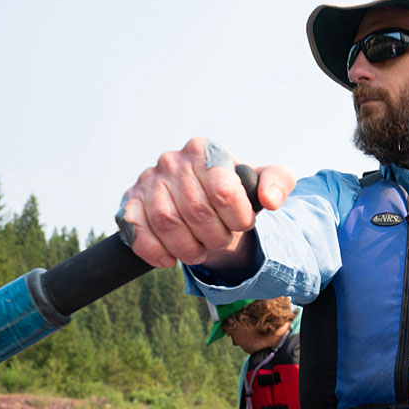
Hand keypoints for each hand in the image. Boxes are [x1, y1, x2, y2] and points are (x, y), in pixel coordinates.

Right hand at [115, 137, 294, 268]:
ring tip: (200, 250)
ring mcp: (148, 180)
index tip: (242, 223)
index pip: (223, 191)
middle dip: (215, 236)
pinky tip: (170, 258)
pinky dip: (156, 252)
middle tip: (221, 240)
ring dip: (188, 247)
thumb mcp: (263, 182)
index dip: (237, 217)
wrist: (204, 205)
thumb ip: (279, 181)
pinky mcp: (129, 203)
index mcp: (205, 150)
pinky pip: (138, 231)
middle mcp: (173, 160)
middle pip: (196, 211)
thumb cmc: (235, 192)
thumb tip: (269, 200)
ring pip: (167, 222)